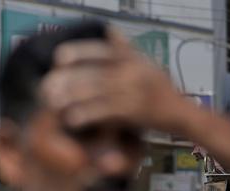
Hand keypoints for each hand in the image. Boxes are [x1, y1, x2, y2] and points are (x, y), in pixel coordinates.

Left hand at [42, 32, 190, 136]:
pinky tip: (71, 118)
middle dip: (69, 79)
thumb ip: (126, 49)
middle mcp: (134, 71)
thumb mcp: (145, 64)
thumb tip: (109, 32)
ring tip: (52, 102)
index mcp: (134, 58)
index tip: (58, 57)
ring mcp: (135, 90)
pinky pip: (107, 112)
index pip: (104, 50)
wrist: (182, 113)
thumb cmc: (160, 90)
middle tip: (47, 85)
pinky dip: (88, 114)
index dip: (80, 52)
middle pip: (96, 72)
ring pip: (98, 91)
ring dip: (73, 97)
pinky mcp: (136, 111)